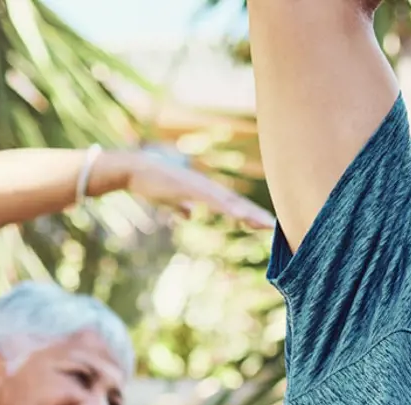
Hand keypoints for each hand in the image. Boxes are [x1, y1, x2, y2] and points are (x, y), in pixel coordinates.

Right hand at [94, 150, 274, 229]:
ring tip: (265, 224)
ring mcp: (200, 187)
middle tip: (276, 227)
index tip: (266, 225)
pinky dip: (227, 208)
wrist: (134, 169)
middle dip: (256, 215)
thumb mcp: (172, 199)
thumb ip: (183, 206)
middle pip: (237, 203)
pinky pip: (212, 200)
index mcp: (205, 191)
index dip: (250, 214)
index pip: (233, 205)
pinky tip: (238, 215)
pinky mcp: (189, 188)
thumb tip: (189, 215)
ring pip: (229, 203)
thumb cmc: (152, 183)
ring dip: (248, 213)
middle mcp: (207, 187)